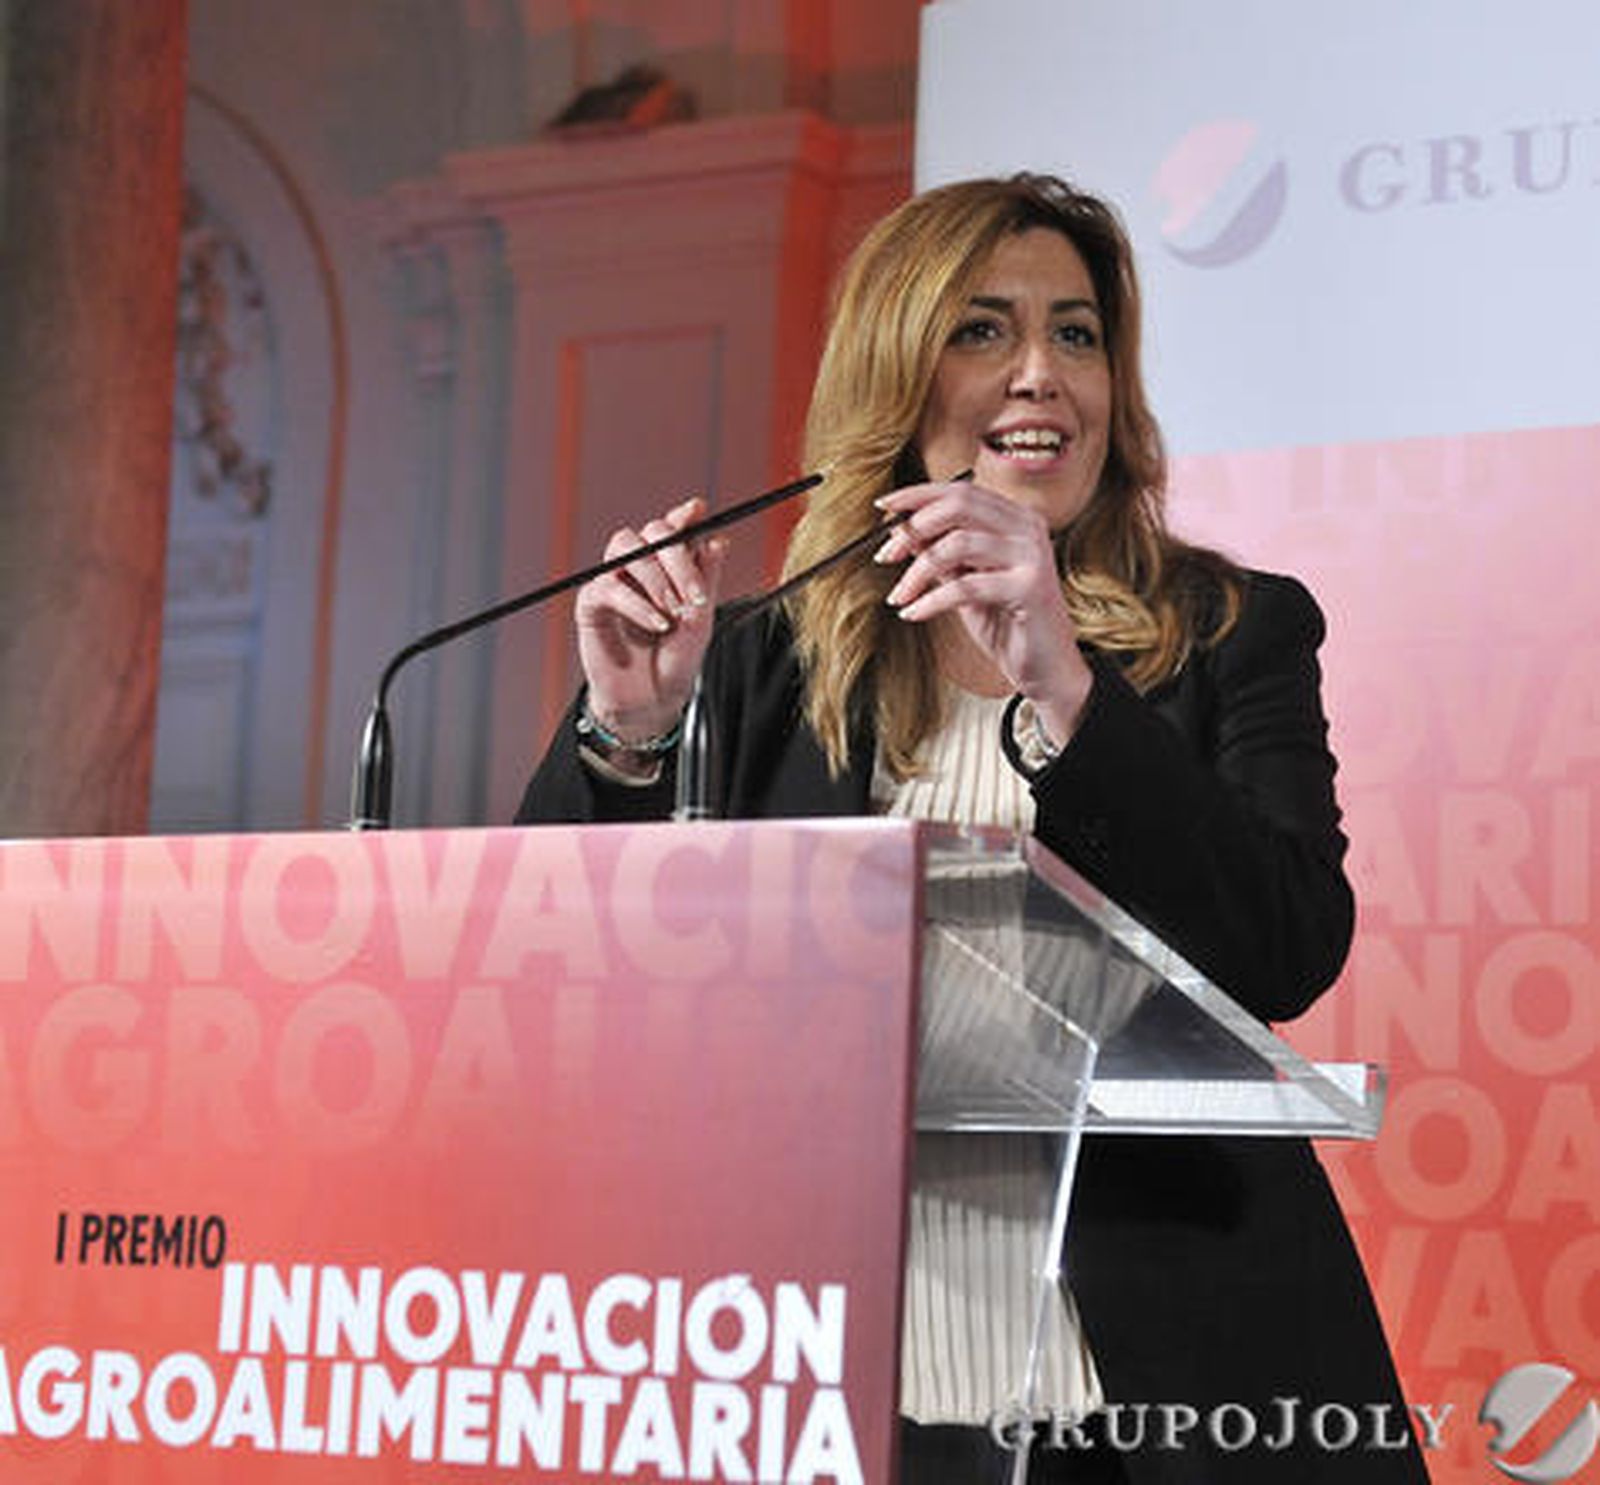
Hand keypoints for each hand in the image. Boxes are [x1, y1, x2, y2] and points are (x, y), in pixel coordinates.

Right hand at [575, 496, 726, 741]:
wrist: (653, 699)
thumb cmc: (676, 659)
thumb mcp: (701, 619)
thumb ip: (707, 579)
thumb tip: (717, 540)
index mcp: (668, 566)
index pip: (673, 527)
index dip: (683, 515)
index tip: (697, 511)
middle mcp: (640, 567)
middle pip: (652, 532)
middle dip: (677, 558)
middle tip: (694, 593)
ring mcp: (614, 581)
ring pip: (627, 548)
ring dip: (656, 577)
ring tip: (673, 612)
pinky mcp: (592, 603)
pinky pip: (609, 587)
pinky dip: (637, 604)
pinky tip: (657, 624)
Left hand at [874, 478, 1092, 742]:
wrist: (1046, 669)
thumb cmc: (1008, 624)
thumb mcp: (966, 581)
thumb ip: (941, 553)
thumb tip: (902, 530)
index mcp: (1016, 519)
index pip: (961, 491)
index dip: (918, 495)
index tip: (884, 507)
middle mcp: (1029, 528)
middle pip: (960, 505)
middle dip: (914, 527)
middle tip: (886, 555)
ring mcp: (1033, 555)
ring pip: (957, 544)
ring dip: (917, 571)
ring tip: (899, 596)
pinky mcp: (1030, 587)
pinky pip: (965, 586)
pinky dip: (931, 601)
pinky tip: (914, 613)